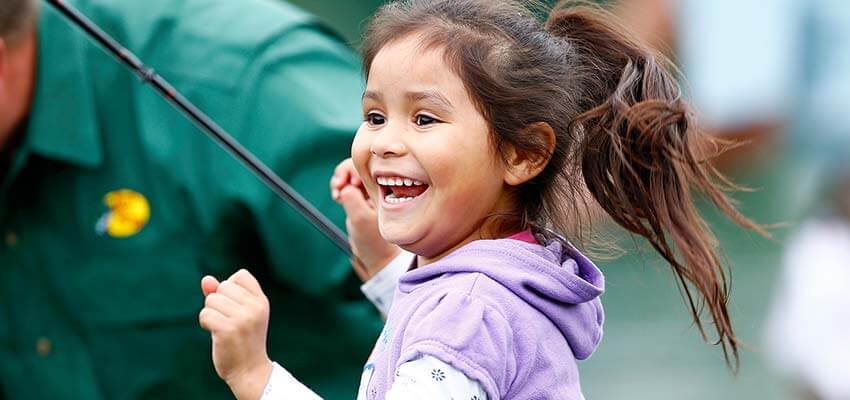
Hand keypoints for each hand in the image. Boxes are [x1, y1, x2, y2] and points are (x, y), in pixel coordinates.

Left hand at [198, 269, 272, 399]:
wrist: (249, 370)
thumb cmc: (242, 340)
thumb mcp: (239, 313)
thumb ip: (222, 295)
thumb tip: (206, 279)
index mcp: (261, 301)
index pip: (240, 275)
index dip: (230, 288)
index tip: (235, 306)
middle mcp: (255, 307)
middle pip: (222, 287)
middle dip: (218, 302)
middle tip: (228, 320)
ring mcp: (243, 318)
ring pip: (211, 300)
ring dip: (210, 313)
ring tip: (222, 328)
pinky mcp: (228, 329)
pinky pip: (205, 314)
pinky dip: (205, 323)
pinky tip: (215, 334)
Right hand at [331, 158, 400, 280]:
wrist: (375, 256)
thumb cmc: (373, 240)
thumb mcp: (361, 220)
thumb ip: (353, 201)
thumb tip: (346, 187)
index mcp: (385, 190)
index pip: (370, 167)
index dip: (355, 170)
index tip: (350, 184)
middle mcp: (378, 188)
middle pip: (359, 167)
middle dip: (345, 173)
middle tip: (338, 186)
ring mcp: (368, 192)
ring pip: (351, 175)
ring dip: (340, 180)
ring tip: (337, 192)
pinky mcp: (359, 198)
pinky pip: (347, 185)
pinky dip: (339, 187)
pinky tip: (337, 196)